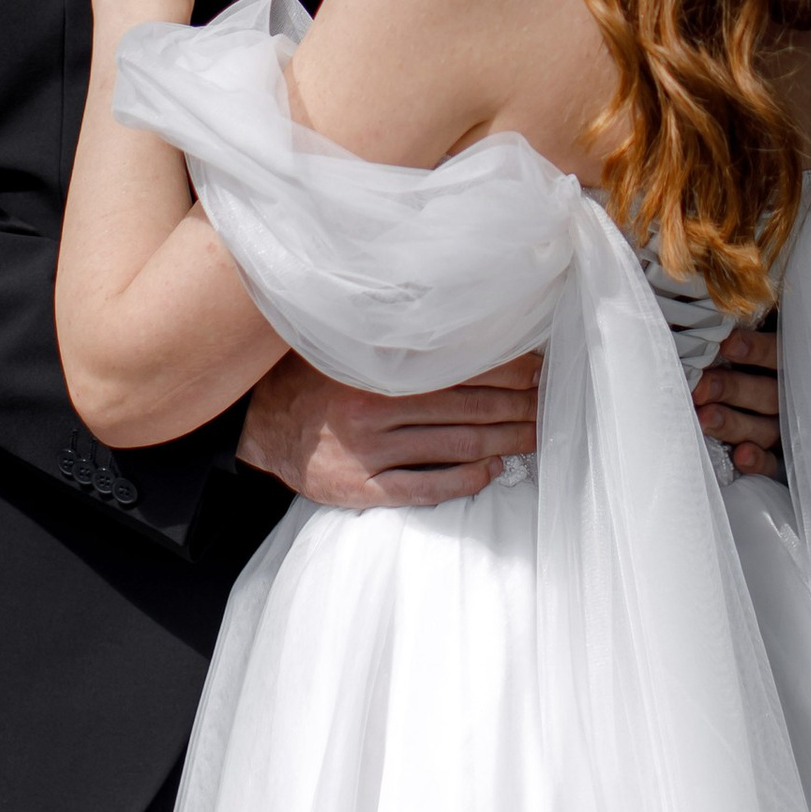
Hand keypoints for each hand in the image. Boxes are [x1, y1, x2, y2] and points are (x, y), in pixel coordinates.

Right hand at [236, 347, 542, 506]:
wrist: (260, 428)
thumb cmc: (315, 380)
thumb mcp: (348, 347)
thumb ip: (393, 339)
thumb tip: (461, 323)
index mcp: (378, 368)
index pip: (459, 368)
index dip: (506, 369)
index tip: (538, 368)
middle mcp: (376, 408)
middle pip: (467, 409)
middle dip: (516, 407)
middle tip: (550, 405)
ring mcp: (370, 452)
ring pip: (454, 447)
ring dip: (503, 442)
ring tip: (534, 436)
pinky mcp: (362, 489)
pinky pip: (423, 488)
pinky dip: (463, 481)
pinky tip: (491, 472)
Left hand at [692, 320, 781, 479]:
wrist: (791, 396)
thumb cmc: (759, 349)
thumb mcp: (767, 326)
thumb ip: (752, 317)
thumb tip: (715, 295)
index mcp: (789, 358)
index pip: (778, 353)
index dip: (755, 350)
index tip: (727, 345)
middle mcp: (790, 393)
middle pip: (766, 392)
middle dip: (732, 388)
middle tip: (701, 387)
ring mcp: (785, 426)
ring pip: (764, 427)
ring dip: (735, 423)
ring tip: (707, 419)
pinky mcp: (780, 456)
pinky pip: (773, 463)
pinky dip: (759, 461)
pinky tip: (741, 456)